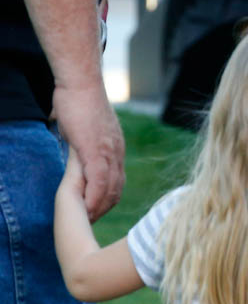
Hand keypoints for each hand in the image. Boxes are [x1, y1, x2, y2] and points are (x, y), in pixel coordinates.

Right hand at [53, 81, 124, 221]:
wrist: (82, 83)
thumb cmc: (80, 99)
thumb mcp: (87, 125)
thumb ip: (85, 136)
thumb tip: (74, 136)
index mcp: (116, 147)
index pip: (118, 179)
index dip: (109, 197)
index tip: (99, 209)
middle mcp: (116, 151)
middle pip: (117, 188)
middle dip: (106, 207)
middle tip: (93, 220)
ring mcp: (107, 151)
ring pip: (110, 187)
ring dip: (99, 206)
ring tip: (88, 219)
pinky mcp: (95, 149)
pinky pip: (99, 179)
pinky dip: (94, 196)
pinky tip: (86, 208)